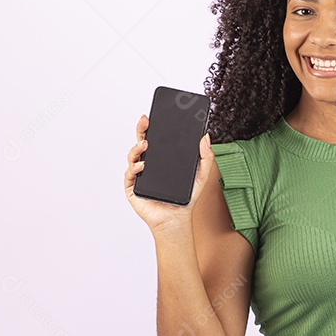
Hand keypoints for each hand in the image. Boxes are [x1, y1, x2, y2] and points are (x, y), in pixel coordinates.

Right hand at [124, 113, 213, 233]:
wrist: (177, 219)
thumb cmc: (186, 198)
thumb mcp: (201, 175)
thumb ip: (206, 156)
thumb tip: (205, 137)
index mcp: (162, 159)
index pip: (155, 139)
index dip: (152, 127)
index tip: (153, 116)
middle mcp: (148, 165)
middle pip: (141, 143)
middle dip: (141, 130)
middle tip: (145, 121)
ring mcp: (139, 176)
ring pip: (132, 156)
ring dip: (136, 148)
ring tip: (145, 144)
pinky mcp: (133, 188)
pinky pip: (129, 175)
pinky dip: (134, 169)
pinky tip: (142, 166)